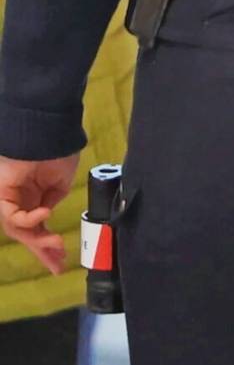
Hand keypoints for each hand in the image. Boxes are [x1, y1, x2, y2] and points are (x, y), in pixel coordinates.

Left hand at [0, 154, 79, 274]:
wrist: (49, 134)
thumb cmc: (58, 153)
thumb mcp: (61, 183)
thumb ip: (53, 200)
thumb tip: (47, 211)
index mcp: (34, 198)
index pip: (37, 227)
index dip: (47, 246)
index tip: (62, 260)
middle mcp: (19, 202)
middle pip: (26, 233)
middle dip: (41, 251)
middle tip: (57, 265)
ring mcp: (9, 200)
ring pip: (18, 229)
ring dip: (38, 240)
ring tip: (57, 244)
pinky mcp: (2, 196)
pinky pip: (13, 216)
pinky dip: (29, 219)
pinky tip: (45, 214)